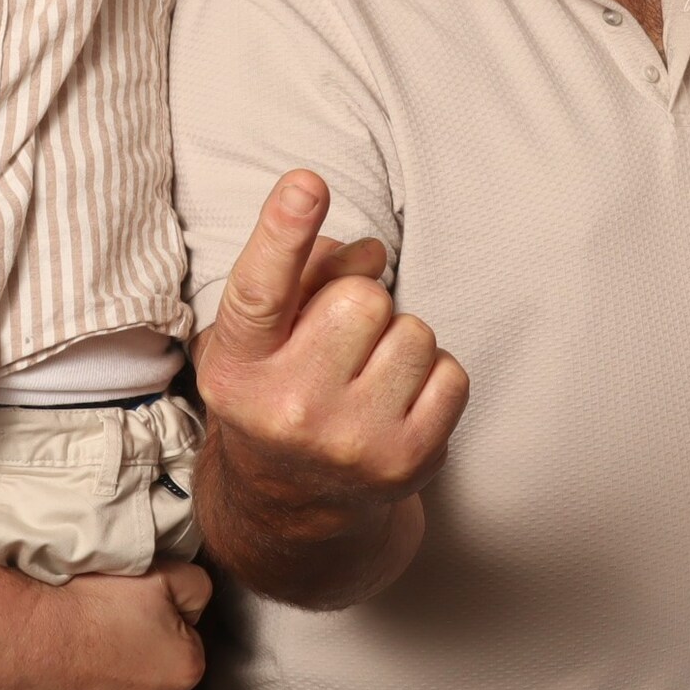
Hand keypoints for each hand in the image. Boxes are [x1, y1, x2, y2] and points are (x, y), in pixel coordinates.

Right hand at [0, 564, 209, 689]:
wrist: (10, 647)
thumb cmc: (78, 607)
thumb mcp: (155, 574)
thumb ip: (195, 587)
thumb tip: (197, 607)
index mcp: (187, 666)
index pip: (184, 647)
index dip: (155, 633)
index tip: (123, 626)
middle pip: (160, 686)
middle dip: (139, 671)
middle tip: (99, 650)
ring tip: (78, 677)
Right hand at [195, 171, 468, 602]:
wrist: (292, 506)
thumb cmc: (280, 392)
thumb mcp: (261, 339)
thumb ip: (303, 277)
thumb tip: (370, 251)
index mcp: (238, 366)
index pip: (261, 289)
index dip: (284, 232)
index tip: (307, 183)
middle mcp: (287, 408)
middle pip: (363, 298)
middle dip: (362, 307)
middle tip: (340, 346)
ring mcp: (350, 441)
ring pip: (415, 331)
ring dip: (400, 342)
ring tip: (367, 378)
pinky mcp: (407, 460)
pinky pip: (452, 372)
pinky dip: (434, 377)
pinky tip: (397, 404)